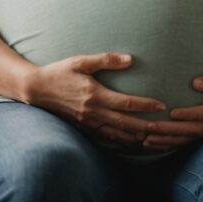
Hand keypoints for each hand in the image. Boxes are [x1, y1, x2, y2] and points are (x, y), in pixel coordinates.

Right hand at [25, 52, 166, 145]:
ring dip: (137, 137)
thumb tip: (130, 59)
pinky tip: (132, 142)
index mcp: (95, 95)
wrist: (37, 89)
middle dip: (147, 126)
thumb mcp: (81, 61)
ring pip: (118, 134)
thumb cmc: (60, 72)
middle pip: (126, 123)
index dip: (146, 105)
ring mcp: (89, 122)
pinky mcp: (85, 127)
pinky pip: (107, 138)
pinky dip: (122, 141)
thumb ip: (106, 60)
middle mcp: (94, 112)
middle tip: (166, 128)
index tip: (163, 105)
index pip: (127, 103)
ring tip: (155, 139)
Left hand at [140, 69, 202, 151]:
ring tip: (144, 139)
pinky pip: (186, 140)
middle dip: (166, 130)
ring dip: (164, 140)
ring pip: (184, 139)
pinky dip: (169, 144)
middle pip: (187, 130)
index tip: (170, 112)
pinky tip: (153, 144)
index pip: (200, 114)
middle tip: (147, 127)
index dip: (186, 114)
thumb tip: (195, 83)